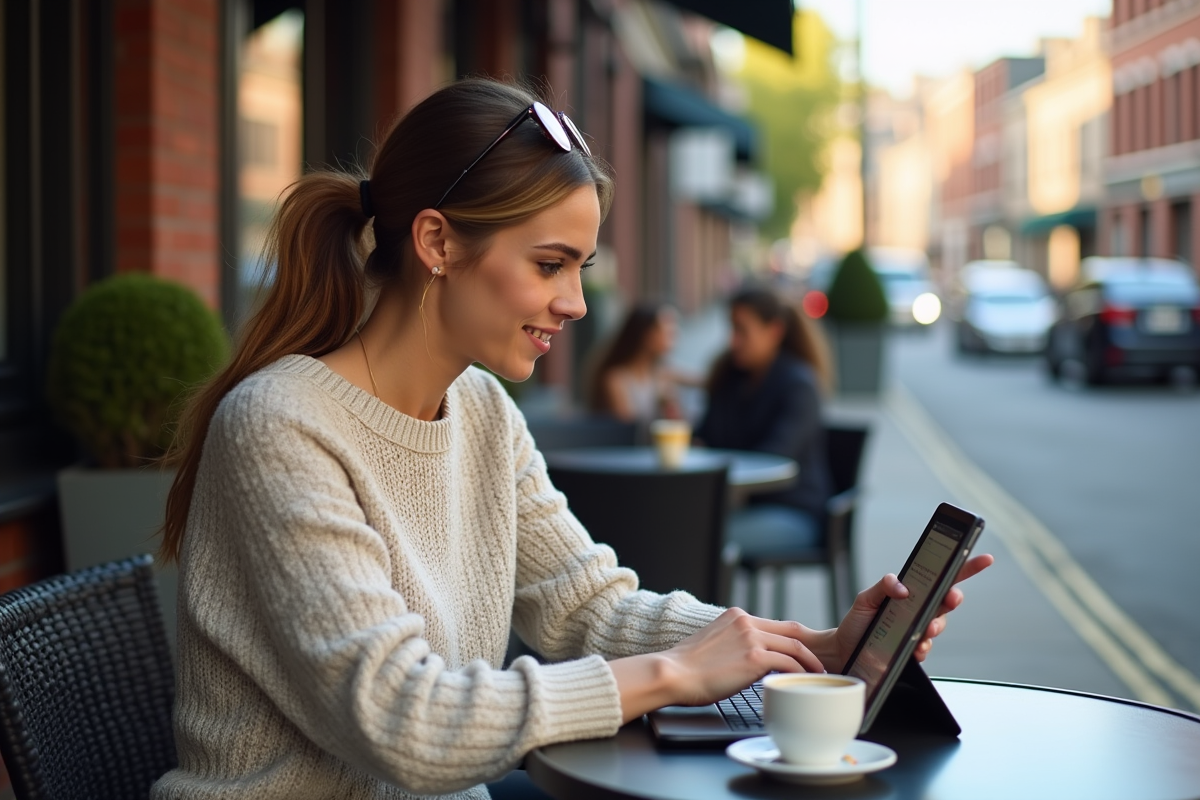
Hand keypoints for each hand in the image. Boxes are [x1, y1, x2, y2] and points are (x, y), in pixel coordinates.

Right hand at [663, 608, 825, 706]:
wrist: (672, 674)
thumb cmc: (685, 668)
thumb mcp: (711, 644)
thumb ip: (732, 644)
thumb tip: (744, 661)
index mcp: (735, 616)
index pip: (773, 625)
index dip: (791, 640)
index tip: (799, 654)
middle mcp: (746, 622)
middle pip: (791, 631)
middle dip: (808, 648)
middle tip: (817, 664)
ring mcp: (751, 638)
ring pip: (794, 646)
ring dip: (810, 662)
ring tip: (816, 675)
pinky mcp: (755, 657)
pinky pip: (788, 663)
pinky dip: (800, 673)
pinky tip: (802, 683)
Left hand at [827, 554, 993, 671]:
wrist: (845, 648)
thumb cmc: (857, 621)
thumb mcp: (866, 598)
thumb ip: (883, 586)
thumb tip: (903, 586)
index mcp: (912, 592)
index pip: (942, 577)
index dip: (965, 567)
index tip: (983, 558)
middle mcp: (919, 610)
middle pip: (947, 601)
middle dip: (953, 598)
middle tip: (951, 597)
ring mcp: (918, 629)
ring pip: (939, 624)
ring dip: (937, 625)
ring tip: (927, 628)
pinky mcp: (913, 648)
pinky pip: (926, 647)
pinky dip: (923, 647)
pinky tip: (916, 647)